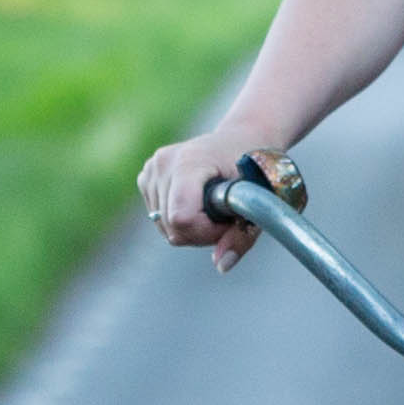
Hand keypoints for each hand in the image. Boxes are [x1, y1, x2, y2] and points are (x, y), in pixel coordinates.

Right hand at [137, 129, 289, 264]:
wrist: (242, 138)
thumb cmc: (254, 167)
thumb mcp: (257, 201)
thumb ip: (241, 235)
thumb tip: (222, 266)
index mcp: (190, 161)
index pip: (181, 218)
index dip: (206, 232)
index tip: (227, 222)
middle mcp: (164, 163)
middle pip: (172, 228)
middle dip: (201, 232)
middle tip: (225, 215)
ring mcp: (151, 169)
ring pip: (164, 227)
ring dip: (191, 226)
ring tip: (212, 205)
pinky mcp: (146, 177)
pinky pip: (158, 218)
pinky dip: (180, 218)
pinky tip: (196, 201)